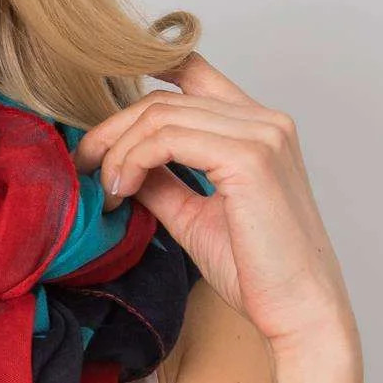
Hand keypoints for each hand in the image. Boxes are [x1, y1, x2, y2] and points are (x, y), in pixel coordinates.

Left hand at [75, 51, 358, 357]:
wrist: (297, 309)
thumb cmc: (255, 270)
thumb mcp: (193, 215)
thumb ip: (162, 182)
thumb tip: (119, 164)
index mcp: (258, 128)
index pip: (195, 73)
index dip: (142, 76)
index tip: (104, 120)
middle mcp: (265, 120)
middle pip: (165, 99)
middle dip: (113, 130)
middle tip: (84, 166)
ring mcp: (261, 134)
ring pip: (161, 115)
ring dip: (119, 150)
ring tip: (107, 190)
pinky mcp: (250, 158)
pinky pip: (168, 139)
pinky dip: (133, 161)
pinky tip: (122, 191)